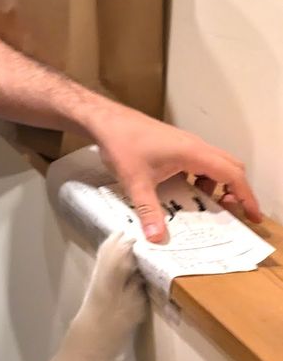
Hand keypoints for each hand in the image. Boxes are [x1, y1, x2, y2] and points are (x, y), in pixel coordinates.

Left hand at [91, 104, 261, 242]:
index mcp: (194, 153)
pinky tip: (183, 192)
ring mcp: (186, 143)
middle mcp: (195, 146)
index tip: (253, 216)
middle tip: (230, 213)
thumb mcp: (136, 183)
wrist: (107, 121)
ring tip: (204, 205)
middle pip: (230, 167)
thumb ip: (148, 211)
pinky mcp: (175, 145)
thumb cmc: (123, 145)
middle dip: (235, 190)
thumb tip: (157, 239)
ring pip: (214, 164)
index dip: (246, 196)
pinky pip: (199, 162)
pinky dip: (201, 178)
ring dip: (216, 184)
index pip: (232, 174)